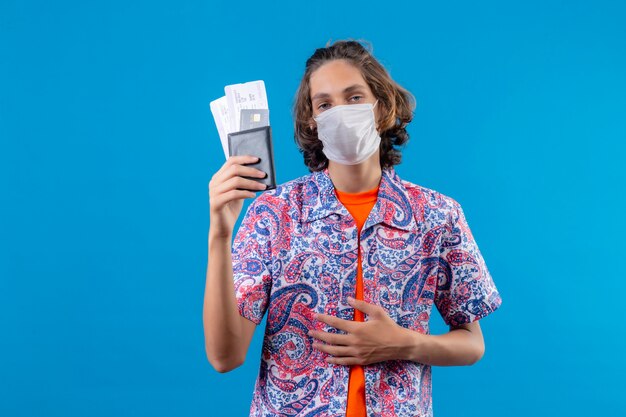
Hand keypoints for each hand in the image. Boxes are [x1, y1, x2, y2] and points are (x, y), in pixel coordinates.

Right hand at [208, 155, 266, 237]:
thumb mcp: (239, 192)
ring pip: (235, 181)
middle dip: (251, 171)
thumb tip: (260, 172)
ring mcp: (213, 192)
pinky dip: (246, 193)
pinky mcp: (216, 203)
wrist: (222, 227)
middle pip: (234, 169)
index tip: (258, 159)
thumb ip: (244, 181)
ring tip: (262, 186)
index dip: (244, 158)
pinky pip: (234, 194)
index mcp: (218, 177)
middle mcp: (214, 183)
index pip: (230, 161)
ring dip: (252, 182)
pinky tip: (253, 195)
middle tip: (263, 175)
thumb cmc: (232, 208)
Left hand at [308, 297, 422, 365]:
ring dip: (323, 348)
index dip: (324, 319)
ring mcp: (357, 353)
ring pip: (335, 351)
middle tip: (310, 332)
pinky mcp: (361, 361)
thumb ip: (361, 305)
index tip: (315, 315)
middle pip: (331, 339)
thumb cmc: (389, 326)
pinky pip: (344, 361)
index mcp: (357, 328)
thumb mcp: (377, 311)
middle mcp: (354, 342)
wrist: (400, 344)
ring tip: (314, 344)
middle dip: (319, 334)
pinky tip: (327, 359)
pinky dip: (334, 360)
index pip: (336, 323)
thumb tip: (348, 299)